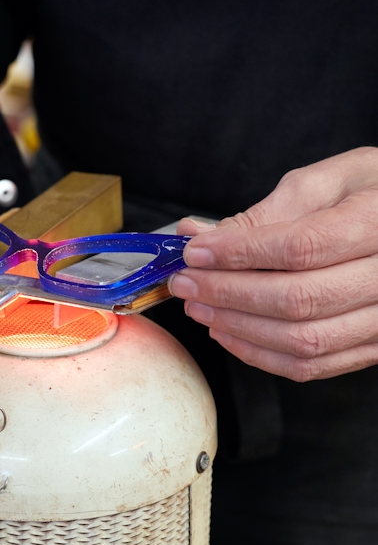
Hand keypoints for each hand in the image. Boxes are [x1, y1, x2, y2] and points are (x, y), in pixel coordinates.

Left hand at [170, 147, 377, 380]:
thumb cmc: (376, 194)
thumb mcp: (334, 180)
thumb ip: (271, 209)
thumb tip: (203, 235)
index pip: (302, 248)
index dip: (239, 254)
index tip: (195, 252)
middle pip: (297, 299)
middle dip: (227, 293)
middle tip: (185, 282)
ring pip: (303, 340)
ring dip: (238, 327)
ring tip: (199, 306)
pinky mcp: (375, 346)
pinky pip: (313, 365)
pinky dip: (261, 354)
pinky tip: (228, 331)